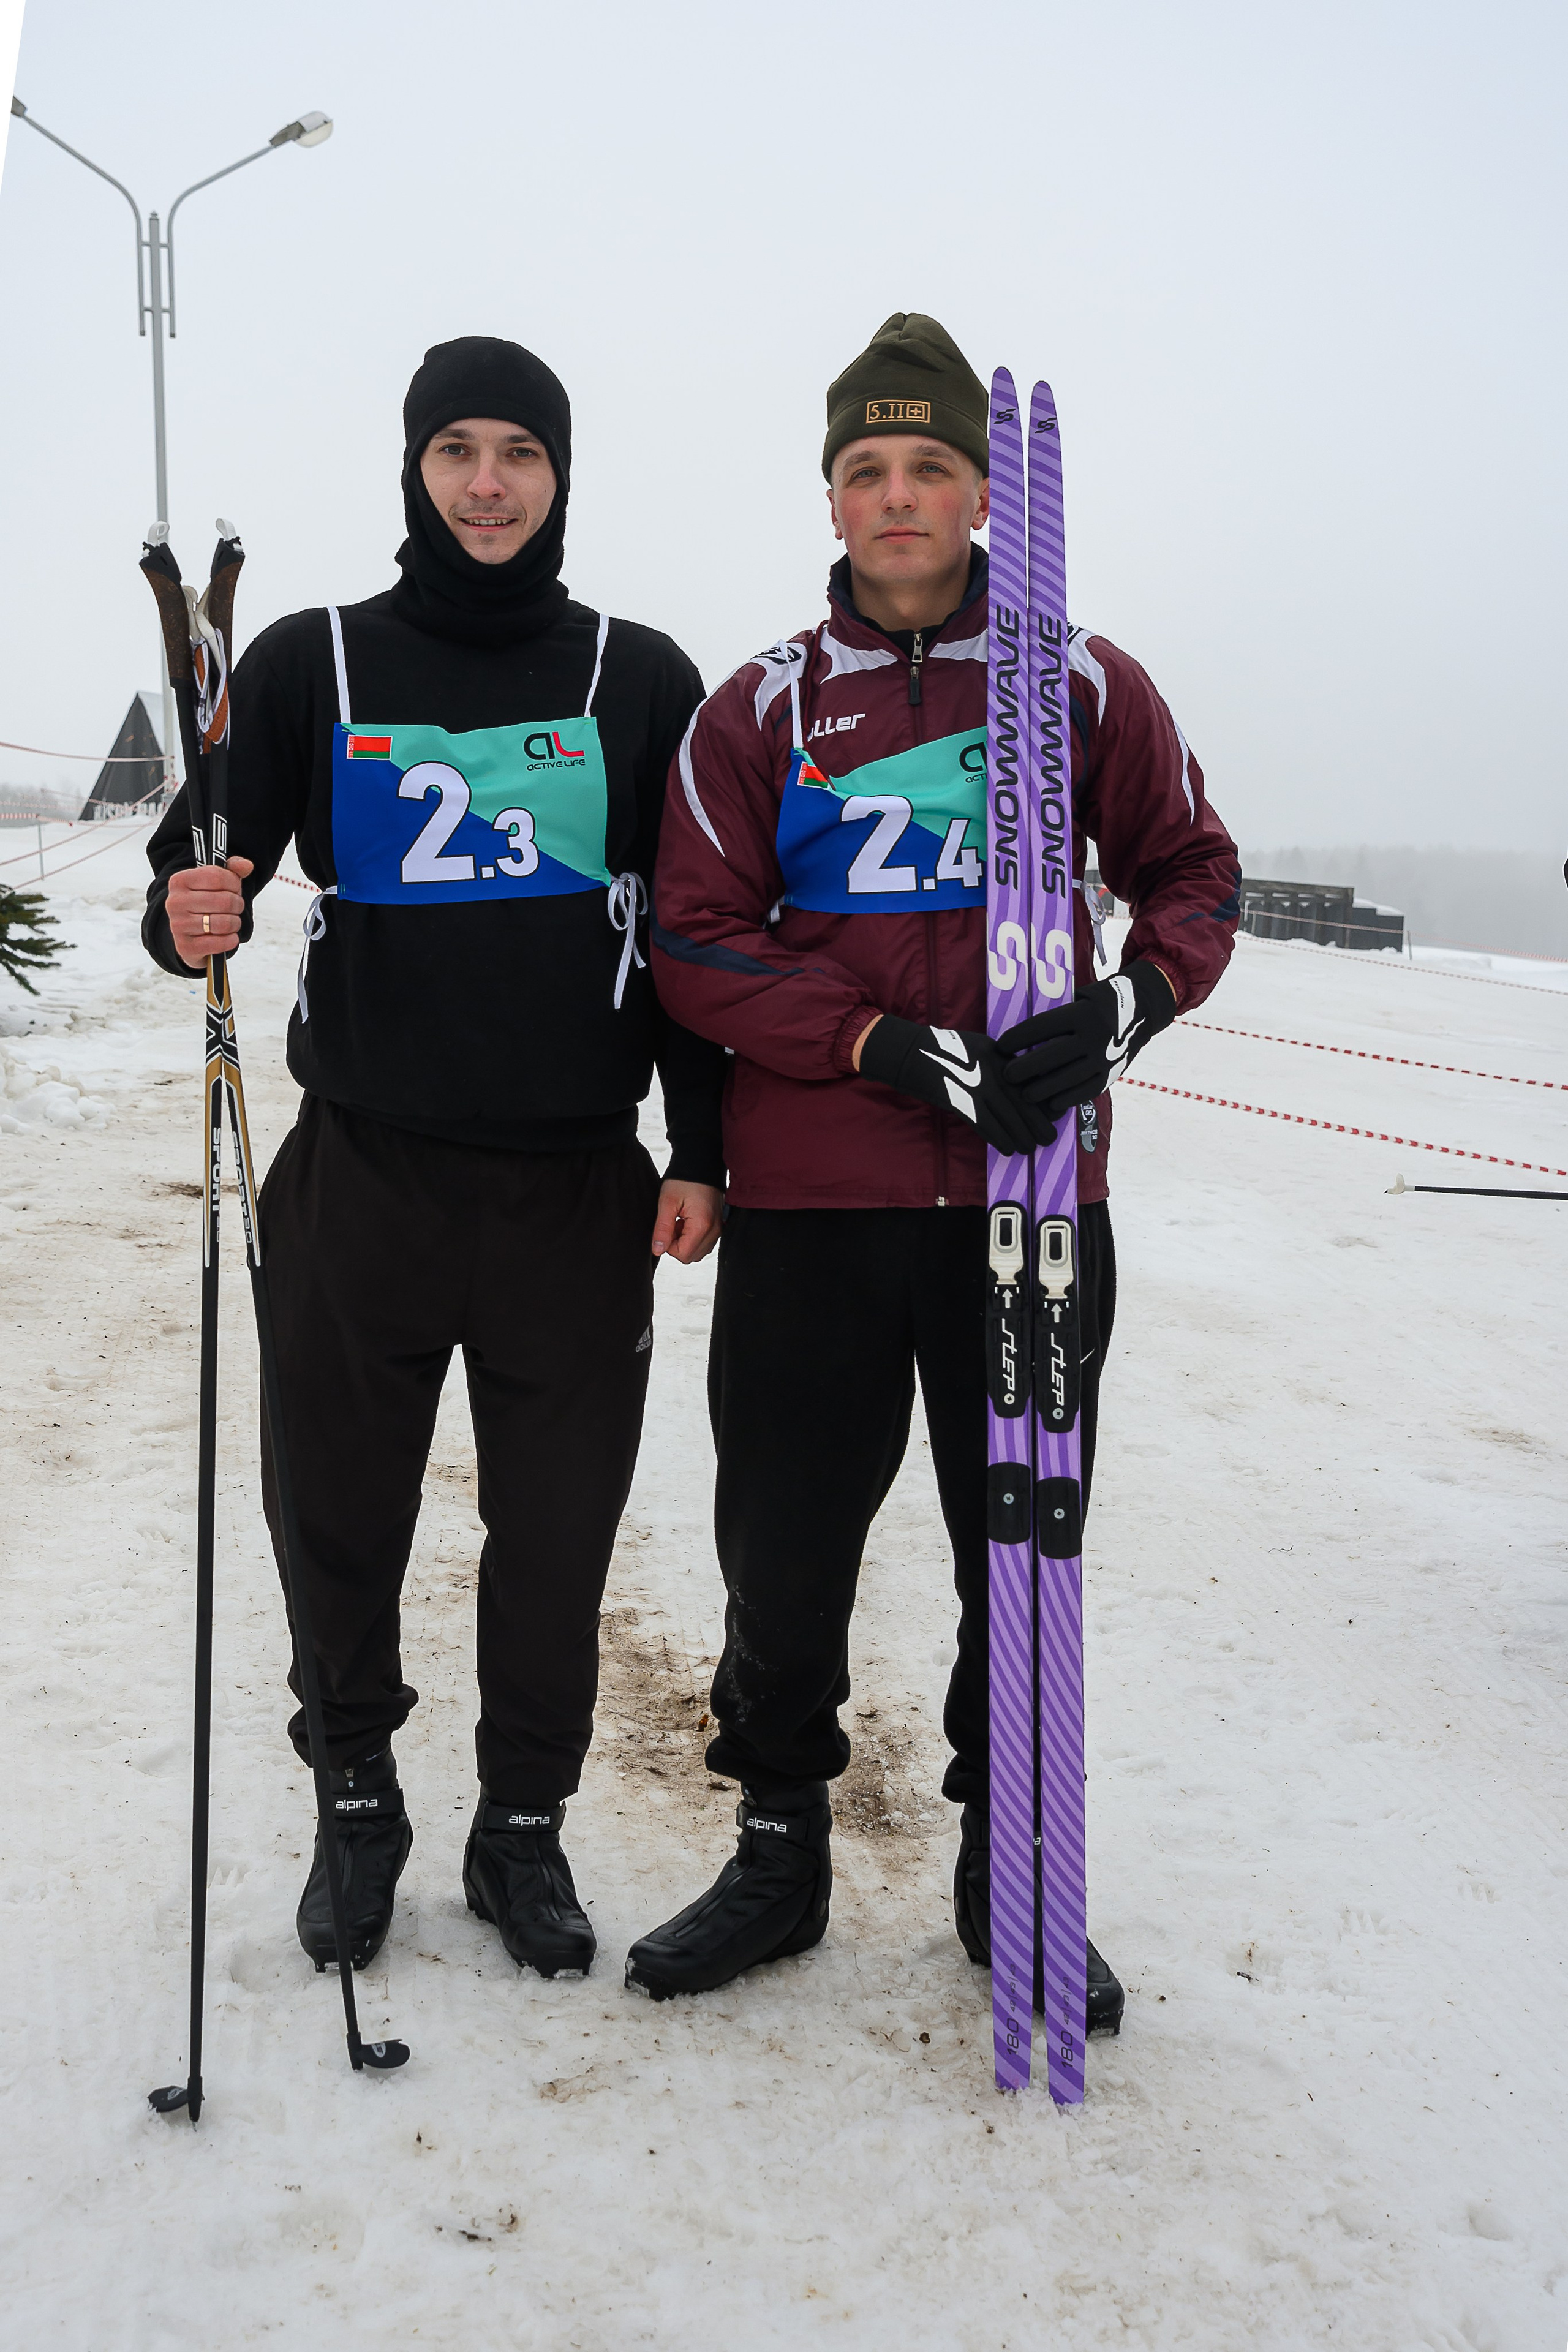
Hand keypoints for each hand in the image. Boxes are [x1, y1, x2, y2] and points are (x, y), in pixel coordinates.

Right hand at [166, 857, 253, 971]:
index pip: (218, 877)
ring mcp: (178, 925)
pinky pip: (221, 943)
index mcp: (180, 881)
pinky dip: (231, 940)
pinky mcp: (186, 947)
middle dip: (237, 905)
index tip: (234, 888)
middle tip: (235, 907)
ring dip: (235, 923)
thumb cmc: (205, 903)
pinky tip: (228, 936)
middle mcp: (175, 902)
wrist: (188, 934)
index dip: (234, 883)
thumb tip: (246, 866)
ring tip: (231, 921)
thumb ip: (232, 869)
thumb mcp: (215, 882)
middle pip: (225, 901)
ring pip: (225, 923)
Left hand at [652, 1178, 723, 1263]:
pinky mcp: (719, 1226)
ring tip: (681, 1220)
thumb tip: (657, 1250)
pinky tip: (688, 1220)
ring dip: (685, 1241)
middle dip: (677, 1244)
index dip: (668, 1245)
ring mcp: (719, 1229)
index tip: (667, 1227)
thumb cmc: (685, 1179)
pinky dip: (694, 1236)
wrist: (701, 1164)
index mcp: (702, 1226)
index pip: (682, 1254)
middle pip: (691, 1256)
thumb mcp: (667, 1202)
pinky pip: (705, 1242)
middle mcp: (715, 1230)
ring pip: (698, 1251)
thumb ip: (662, 1229)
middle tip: (673, 1223)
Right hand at [856, 1014, 1057, 1156]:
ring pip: (1007, 1116)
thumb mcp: (979, 1046)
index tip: (1053, 1116)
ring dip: (1020, 1136)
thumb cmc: (945, 1051)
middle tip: (1048, 1138)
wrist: (910, 1053)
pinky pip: (985, 1125)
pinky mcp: (958, 1100)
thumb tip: (1020, 1083)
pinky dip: (998, 1139)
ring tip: (1028, 1148)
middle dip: (1037, 1123)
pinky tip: (1006, 1149)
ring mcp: (975, 1085)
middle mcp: (990, 1068)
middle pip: (1021, 1101)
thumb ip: (1001, 1062)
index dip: (1043, 1101)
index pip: (1028, 1081)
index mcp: (998, 1054)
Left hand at [999, 961, 1175, 1118]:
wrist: (1141, 1010)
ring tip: (1024, 1095)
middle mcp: (1094, 1035)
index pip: (1041, 1027)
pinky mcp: (1112, 1074)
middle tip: (1006, 1076)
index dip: (1017, 1038)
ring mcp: (1104, 1057)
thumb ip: (1057, 1013)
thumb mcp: (1080, 997)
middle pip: (1051, 1056)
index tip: (1000, 1046)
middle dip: (1024, 1068)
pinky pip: (1086, 1091)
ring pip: (1067, 1078)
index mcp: (1081, 1013)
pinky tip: (1051, 1103)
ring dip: (1042, 1089)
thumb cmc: (1098, 1003)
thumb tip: (1022, 1034)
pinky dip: (1067, 1099)